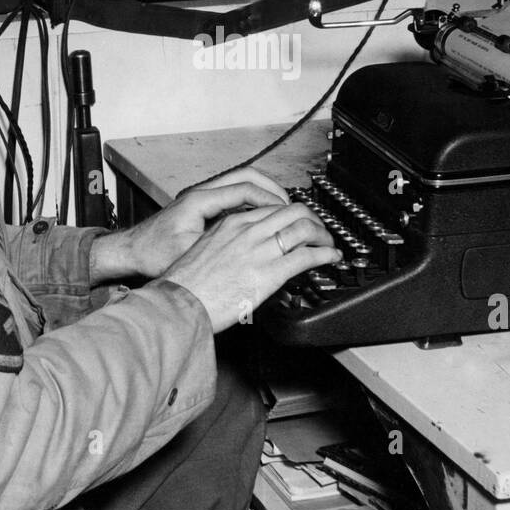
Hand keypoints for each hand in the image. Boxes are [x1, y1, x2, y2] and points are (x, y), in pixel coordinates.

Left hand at [91, 167, 291, 280]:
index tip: (286, 211)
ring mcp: (202, 197)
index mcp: (199, 200)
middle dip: (272, 188)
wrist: (130, 251)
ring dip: (263, 192)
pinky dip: (251, 201)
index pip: (244, 188)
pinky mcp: (202, 206)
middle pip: (246, 176)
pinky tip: (261, 218)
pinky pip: (234, 194)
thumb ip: (215, 252)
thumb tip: (244, 258)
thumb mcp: (187, 255)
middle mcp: (201, 193)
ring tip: (281, 209)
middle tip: (291, 205)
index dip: (269, 199)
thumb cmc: (151, 254)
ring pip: (240, 182)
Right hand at [163, 202, 339, 332]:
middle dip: (313, 219)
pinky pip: (306, 256)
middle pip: (293, 211)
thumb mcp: (206, 251)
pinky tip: (330, 258)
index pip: (272, 207)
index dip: (292, 214)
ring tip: (329, 244)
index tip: (299, 222)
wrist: (179, 302)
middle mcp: (247, 231)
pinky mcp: (269, 273)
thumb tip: (243, 252)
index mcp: (231, 223)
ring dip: (323, 235)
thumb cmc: (187, 284)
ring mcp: (259, 251)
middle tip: (320, 230)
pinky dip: (324, 254)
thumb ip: (228, 244)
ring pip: (304, 228)